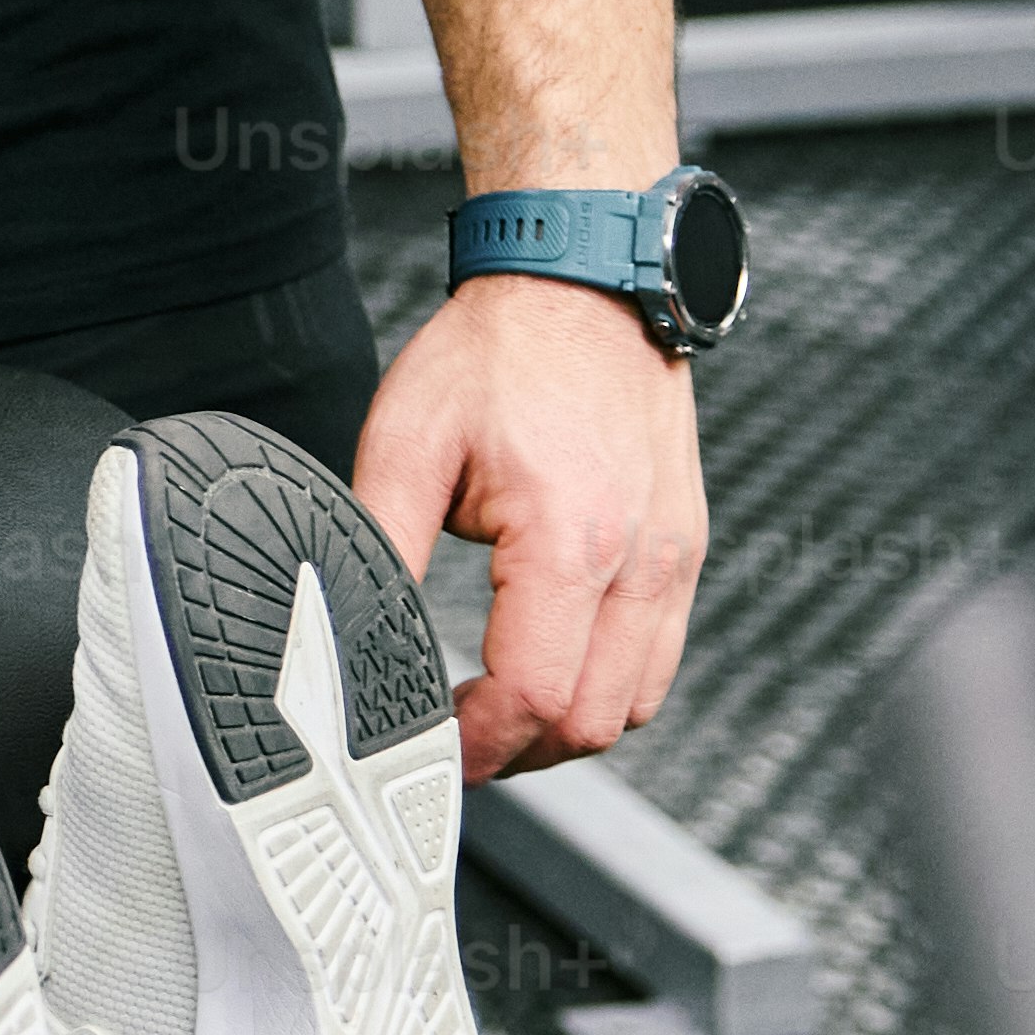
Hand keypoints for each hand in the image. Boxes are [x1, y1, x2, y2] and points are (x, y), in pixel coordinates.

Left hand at [339, 270, 698, 777]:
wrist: (583, 284)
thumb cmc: (498, 354)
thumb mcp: (406, 445)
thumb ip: (378, 547)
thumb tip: (348, 628)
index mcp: (570, 541)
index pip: (534, 694)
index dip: (476, 742)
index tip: (429, 747)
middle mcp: (641, 561)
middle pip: (591, 722)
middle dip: (518, 750)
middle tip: (452, 741)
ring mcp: (675, 559)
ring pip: (634, 703)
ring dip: (564, 725)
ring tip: (495, 712)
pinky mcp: (686, 549)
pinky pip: (657, 658)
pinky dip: (605, 685)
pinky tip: (548, 662)